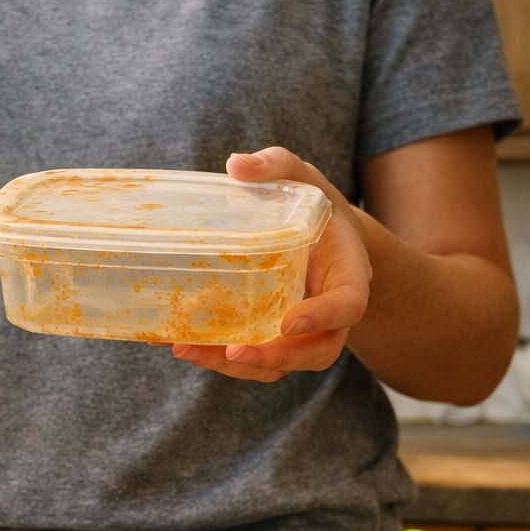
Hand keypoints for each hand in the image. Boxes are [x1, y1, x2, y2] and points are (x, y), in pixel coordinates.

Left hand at [168, 147, 370, 382]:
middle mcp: (331, 315)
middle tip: (233, 350)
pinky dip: (219, 357)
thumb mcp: (303, 177)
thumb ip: (278, 165)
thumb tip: (236, 164)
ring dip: (237, 366)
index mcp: (349, 276)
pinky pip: (255, 359)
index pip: (347, 306)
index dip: (322, 318)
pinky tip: (180, 344)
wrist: (324, 237)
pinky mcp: (275, 340)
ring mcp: (305, 334)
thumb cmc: (316, 206)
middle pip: (316, 353)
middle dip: (275, 357)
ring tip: (189, 351)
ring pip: (281, 366)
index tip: (289, 322)